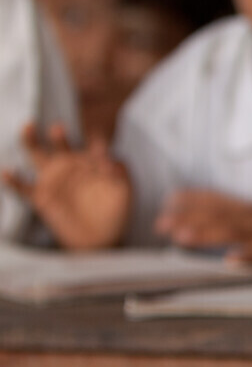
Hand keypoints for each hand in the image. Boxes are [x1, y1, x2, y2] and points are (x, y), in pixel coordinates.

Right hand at [1, 122, 129, 248]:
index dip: (97, 145)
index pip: (94, 146)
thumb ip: (122, 173)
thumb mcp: (125, 192)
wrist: (100, 239)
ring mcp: (54, 180)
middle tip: (58, 129)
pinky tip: (7, 172)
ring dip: (31, 141)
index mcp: (93, 162)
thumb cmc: (115, 212)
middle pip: (61, 145)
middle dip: (59, 136)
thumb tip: (112, 158)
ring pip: (37, 156)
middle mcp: (71, 166)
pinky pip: (22, 187)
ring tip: (28, 127)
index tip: (103, 156)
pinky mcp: (41, 197)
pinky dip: (13, 180)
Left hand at [154, 190, 251, 274]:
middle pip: (219, 214)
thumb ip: (239, 229)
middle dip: (188, 217)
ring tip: (181, 239)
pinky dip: (246, 258)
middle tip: (161, 224)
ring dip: (207, 233)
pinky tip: (229, 263)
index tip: (168, 201)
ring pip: (234, 231)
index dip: (193, 199)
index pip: (219, 201)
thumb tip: (205, 235)